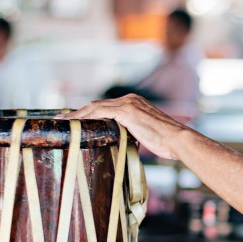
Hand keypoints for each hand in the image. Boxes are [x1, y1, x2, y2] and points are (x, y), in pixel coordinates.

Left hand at [71, 93, 186, 160]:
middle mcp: (130, 99)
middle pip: (97, 104)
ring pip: (95, 107)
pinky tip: (75, 123)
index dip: (89, 113)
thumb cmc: (166, 142)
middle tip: (65, 121)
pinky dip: (86, 117)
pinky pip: (100, 112)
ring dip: (78, 115)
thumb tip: (122, 142)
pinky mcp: (127, 111)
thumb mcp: (145, 134)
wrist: (178, 140)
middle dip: (80, 113)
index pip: (106, 106)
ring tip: (65, 122)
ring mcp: (128, 104)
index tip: (77, 121)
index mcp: (134, 103)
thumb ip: (132, 133)